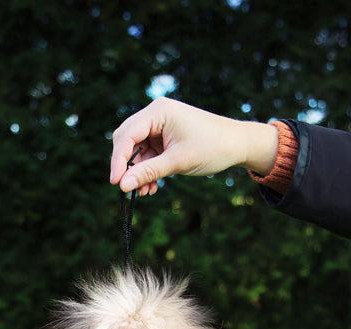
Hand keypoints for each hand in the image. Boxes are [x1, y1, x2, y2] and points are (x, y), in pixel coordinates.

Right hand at [110, 97, 277, 195]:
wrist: (237, 145)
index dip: (118, 160)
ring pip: (136, 151)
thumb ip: (147, 173)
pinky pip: (147, 155)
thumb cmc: (212, 147)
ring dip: (138, 172)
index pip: (127, 135)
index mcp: (158, 111)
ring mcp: (159, 126)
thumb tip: (122, 186)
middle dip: (127, 167)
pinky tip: (151, 187)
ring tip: (146, 192)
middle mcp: (155, 114)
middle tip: (127, 189)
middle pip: (127, 141)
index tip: (115, 183)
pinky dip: (147, 170)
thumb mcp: (177, 162)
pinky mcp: (164, 137)